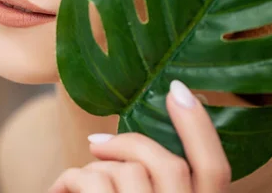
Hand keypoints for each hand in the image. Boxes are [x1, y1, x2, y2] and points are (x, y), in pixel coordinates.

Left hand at [48, 80, 231, 192]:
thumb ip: (152, 187)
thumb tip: (125, 149)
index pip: (214, 170)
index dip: (198, 127)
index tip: (177, 88)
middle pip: (165, 162)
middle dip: (128, 143)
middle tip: (96, 144)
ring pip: (121, 171)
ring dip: (90, 169)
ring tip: (71, 184)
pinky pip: (86, 181)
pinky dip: (66, 180)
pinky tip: (57, 192)